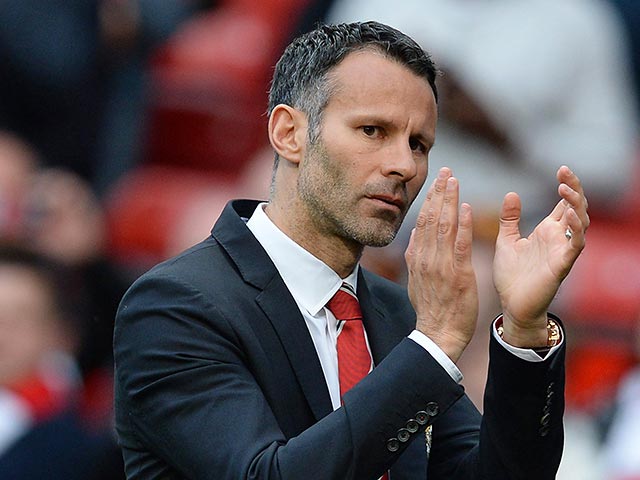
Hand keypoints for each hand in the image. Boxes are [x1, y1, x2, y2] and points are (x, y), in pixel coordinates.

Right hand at [405, 167, 477, 362]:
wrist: (438, 334)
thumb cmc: (430, 309)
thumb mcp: (416, 280)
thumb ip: (414, 256)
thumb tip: (414, 233)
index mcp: (418, 258)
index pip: (424, 222)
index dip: (431, 199)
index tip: (437, 181)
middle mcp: (427, 258)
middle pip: (432, 219)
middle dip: (439, 193)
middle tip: (446, 171)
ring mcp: (441, 266)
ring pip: (444, 227)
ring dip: (449, 201)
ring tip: (453, 181)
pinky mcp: (458, 275)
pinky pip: (459, 246)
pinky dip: (462, 226)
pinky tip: (465, 208)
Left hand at [493, 166, 588, 345]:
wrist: (511, 305)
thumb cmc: (512, 276)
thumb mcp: (506, 240)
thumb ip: (510, 219)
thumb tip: (512, 193)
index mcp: (547, 231)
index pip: (563, 204)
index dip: (567, 186)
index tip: (561, 169)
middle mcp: (559, 238)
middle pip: (576, 208)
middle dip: (574, 189)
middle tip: (565, 172)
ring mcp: (563, 251)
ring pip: (580, 223)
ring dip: (576, 205)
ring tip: (565, 189)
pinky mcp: (562, 265)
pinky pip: (576, 245)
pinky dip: (576, 229)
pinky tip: (570, 216)